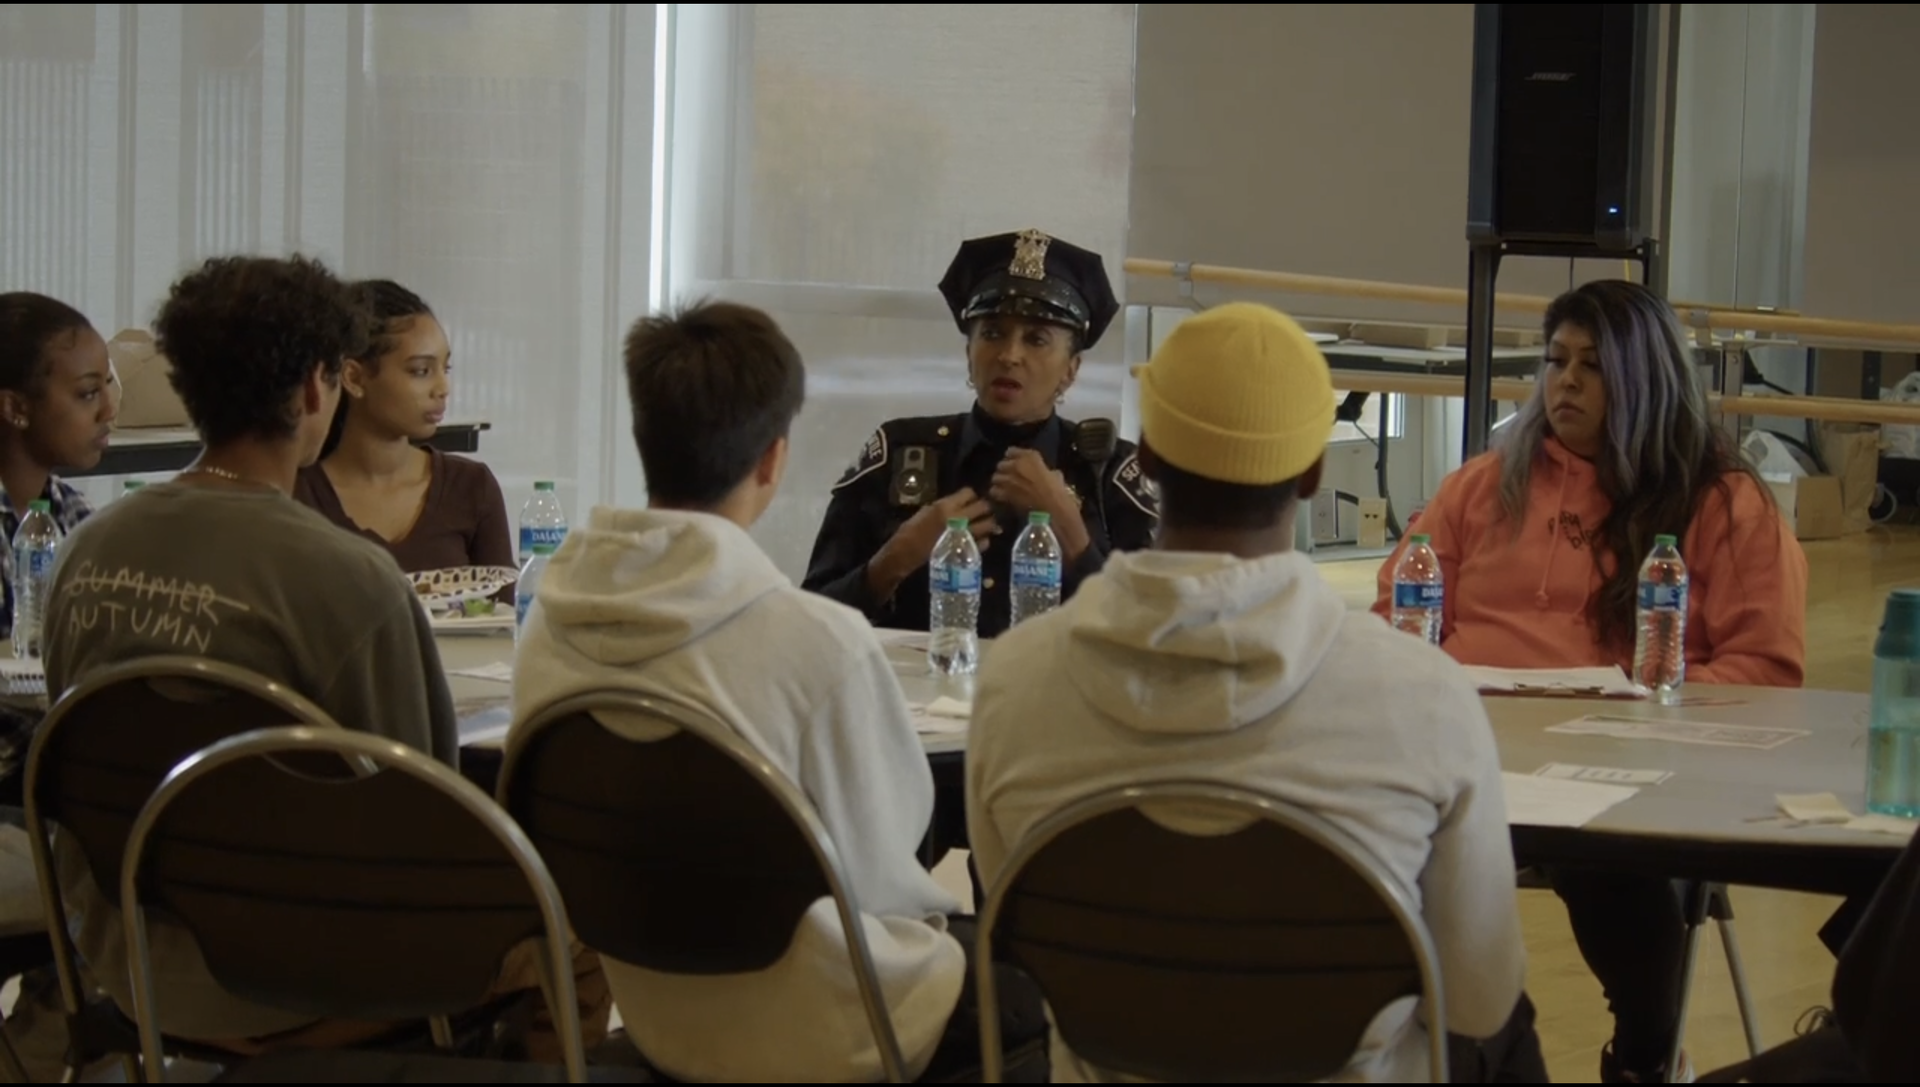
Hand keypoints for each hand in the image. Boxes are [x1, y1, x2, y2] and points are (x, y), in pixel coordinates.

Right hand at [868, 488, 999, 598]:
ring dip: (988, 523)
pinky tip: (978, 540)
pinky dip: (984, 540)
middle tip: (980, 511)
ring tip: (983, 525)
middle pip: (983, 506)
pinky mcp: (966, 550)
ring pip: (989, 524)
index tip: (969, 500)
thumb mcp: (926, 511)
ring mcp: (964, 535)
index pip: (969, 493)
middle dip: (983, 507)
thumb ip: (945, 507)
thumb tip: (958, 504)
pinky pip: (984, 542)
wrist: (906, 553)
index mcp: (946, 506)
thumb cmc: (911, 530)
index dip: (970, 496)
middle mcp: (958, 519)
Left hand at [990, 449, 1090, 558]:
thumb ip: (1046, 471)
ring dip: (999, 482)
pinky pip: (994, 491)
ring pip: (995, 477)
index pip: (1011, 451)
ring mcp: (1008, 478)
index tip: (1014, 463)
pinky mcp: (1004, 493)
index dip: (1011, 458)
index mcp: (1030, 457)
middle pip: (1001, 464)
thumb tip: (1047, 473)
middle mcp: (1016, 464)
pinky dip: (997, 494)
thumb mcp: (1055, 475)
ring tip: (1004, 488)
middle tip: (1010, 478)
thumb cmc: (1058, 491)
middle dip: (1004, 471)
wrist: (1053, 509)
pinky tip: (1003, 497)